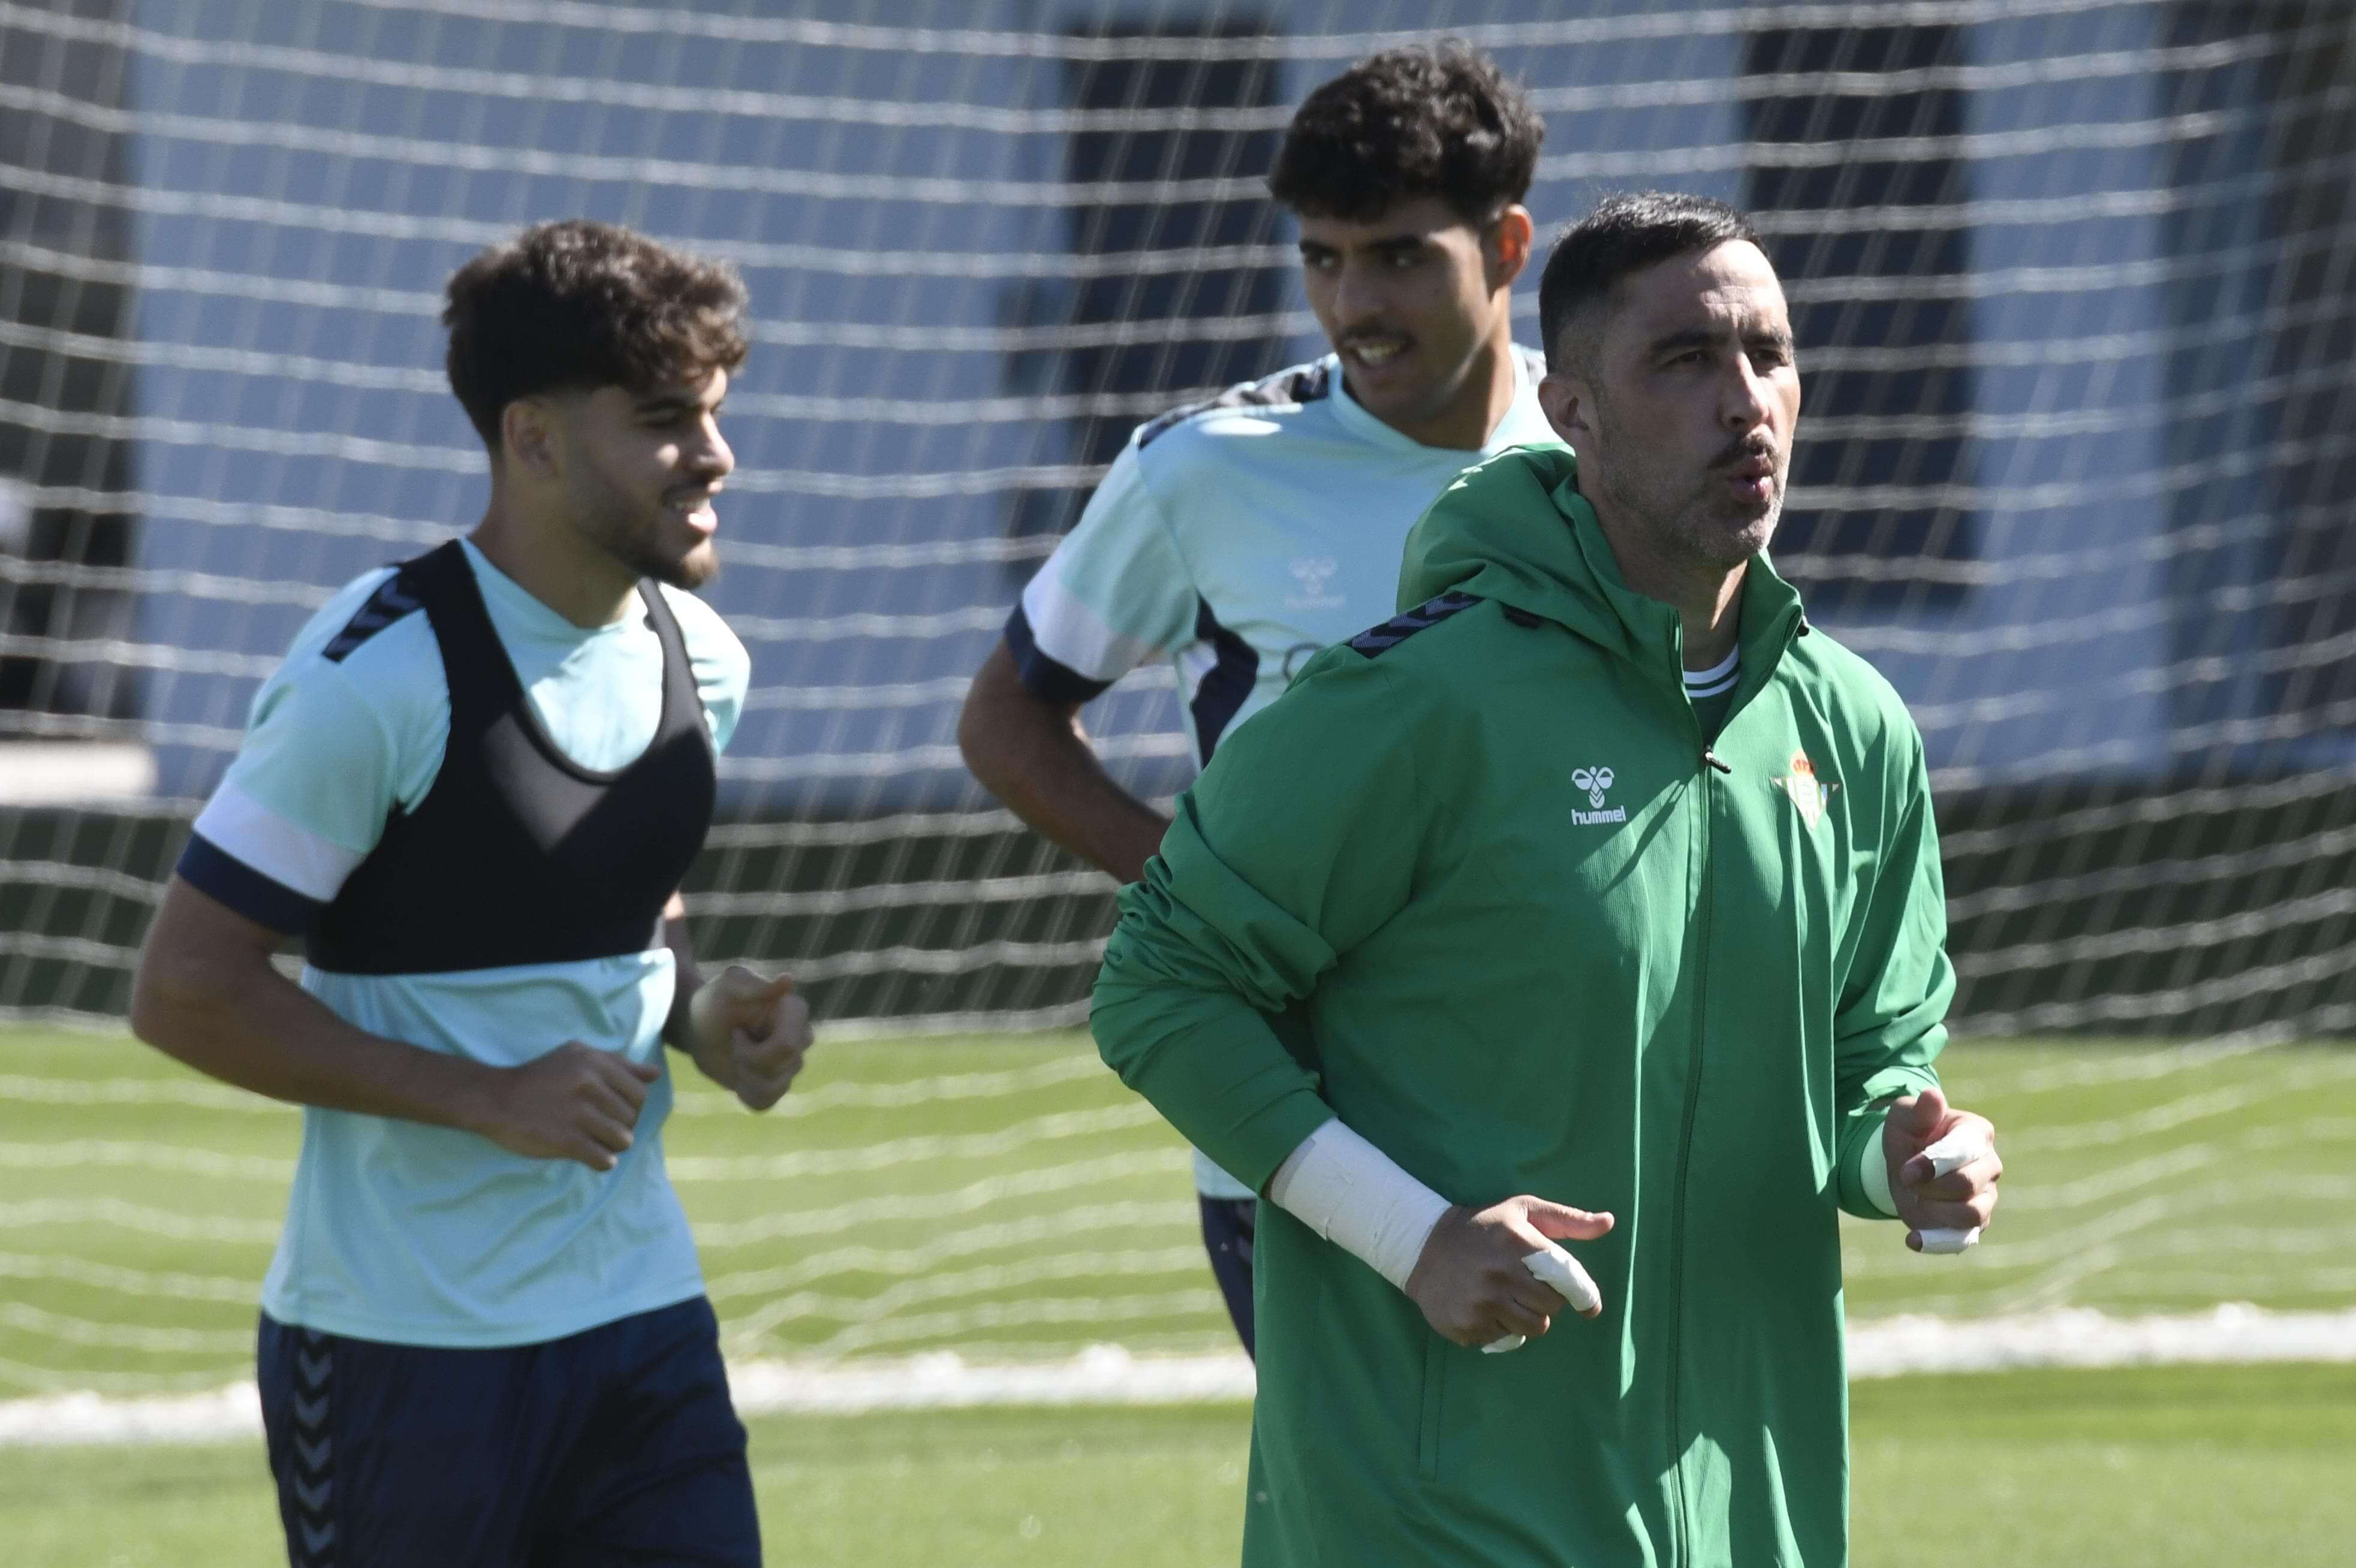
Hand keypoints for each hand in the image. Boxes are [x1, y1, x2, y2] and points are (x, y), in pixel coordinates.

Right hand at [472, 1041, 659, 1170]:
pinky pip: (604, 1159)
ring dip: (612, 1145)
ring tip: (595, 1141)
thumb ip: (619, 1064)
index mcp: (594, 1062)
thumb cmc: (542, 1077)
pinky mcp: (565, 1140)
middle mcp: (589, 1085)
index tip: (614, 1111)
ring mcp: (577, 1114)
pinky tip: (589, 1154)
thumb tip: (656, 1074)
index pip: (640, 1092)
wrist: (496, 1099)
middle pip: (632, 1117)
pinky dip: (602, 1161)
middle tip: (601, 1127)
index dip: (632, 1106)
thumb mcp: (578, 1057)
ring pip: (623, 1140)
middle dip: (621, 1126)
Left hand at [690, 965, 811, 1111]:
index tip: (736, 1031)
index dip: (756, 1049)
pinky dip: (747, 1094)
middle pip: (786, 1068)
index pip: (789, 1046)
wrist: (696, 1024)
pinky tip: (736, 1077)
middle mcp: (800, 1037)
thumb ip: (756, 986)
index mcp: (794, 1012)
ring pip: (777, 1087)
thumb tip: (789, 980)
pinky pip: (767, 1102)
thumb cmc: (713, 1000)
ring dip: (746, 1077)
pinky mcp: (775, 1083)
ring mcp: (790, 1063)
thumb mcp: (727, 986)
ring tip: (734, 1058)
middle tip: (732, 1043)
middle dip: (750, 1061)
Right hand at [1403, 1196, 1613, 1347]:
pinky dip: (1500, 1326)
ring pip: (1532, 1329)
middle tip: (1525, 1285)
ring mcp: (1480, 1303)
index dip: (1585, 1296)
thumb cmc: (1484, 1227)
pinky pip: (1503, 1339)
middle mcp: (1499, 1274)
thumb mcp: (1523, 1212)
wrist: (1422, 1246)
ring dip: (1526, 1316)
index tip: (1590, 1306)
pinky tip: (1484, 1305)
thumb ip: (1568, 1220)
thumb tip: (1609, 1222)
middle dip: (1545, 1299)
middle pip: (1551, 1308)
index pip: (1567, 1280)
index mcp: (1518, 1243)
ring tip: (1507, 1296)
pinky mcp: (1465, 1325)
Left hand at [1882, 1086, 2000, 1251]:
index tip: (1906, 1171)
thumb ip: (1918, 1109)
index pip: (1965, 1150)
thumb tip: (1933, 1096)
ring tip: (1914, 1199)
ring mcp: (1985, 1196)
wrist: (1903, 1165)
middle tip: (1906, 1180)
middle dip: (1931, 1186)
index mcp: (1977, 1133)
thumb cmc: (1909, 1134)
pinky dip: (1937, 1242)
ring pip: (1972, 1214)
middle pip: (1969, 1184)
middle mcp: (1989, 1165)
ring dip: (1934, 1211)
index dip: (1933, 1163)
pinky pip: (1963, 1240)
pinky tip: (1912, 1239)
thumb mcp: (1904, 1116)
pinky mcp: (1974, 1224)